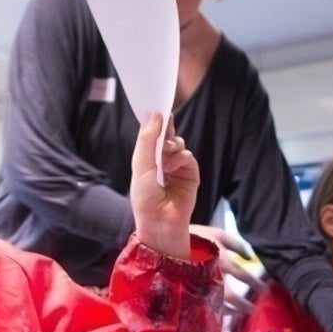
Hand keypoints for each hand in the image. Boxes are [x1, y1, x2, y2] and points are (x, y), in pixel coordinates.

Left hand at [131, 112, 198, 259]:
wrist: (160, 223)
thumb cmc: (145, 199)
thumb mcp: (141, 167)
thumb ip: (148, 140)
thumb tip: (156, 114)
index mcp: (146, 160)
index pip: (151, 136)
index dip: (154, 123)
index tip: (157, 108)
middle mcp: (161, 162)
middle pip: (166, 136)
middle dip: (165, 130)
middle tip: (165, 124)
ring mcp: (177, 168)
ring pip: (178, 144)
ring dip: (172, 146)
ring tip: (165, 159)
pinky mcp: (191, 175)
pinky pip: (188, 156)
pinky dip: (181, 157)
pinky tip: (173, 166)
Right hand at [188, 224, 265, 313]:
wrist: (163, 241)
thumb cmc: (191, 235)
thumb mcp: (215, 233)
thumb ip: (235, 243)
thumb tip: (249, 256)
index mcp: (219, 259)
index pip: (242, 275)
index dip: (254, 283)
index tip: (263, 289)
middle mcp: (210, 275)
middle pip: (232, 295)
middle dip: (244, 304)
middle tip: (253, 308)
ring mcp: (197, 286)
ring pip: (218, 304)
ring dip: (231, 310)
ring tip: (239, 313)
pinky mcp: (186, 293)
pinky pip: (204, 306)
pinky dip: (214, 310)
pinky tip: (221, 312)